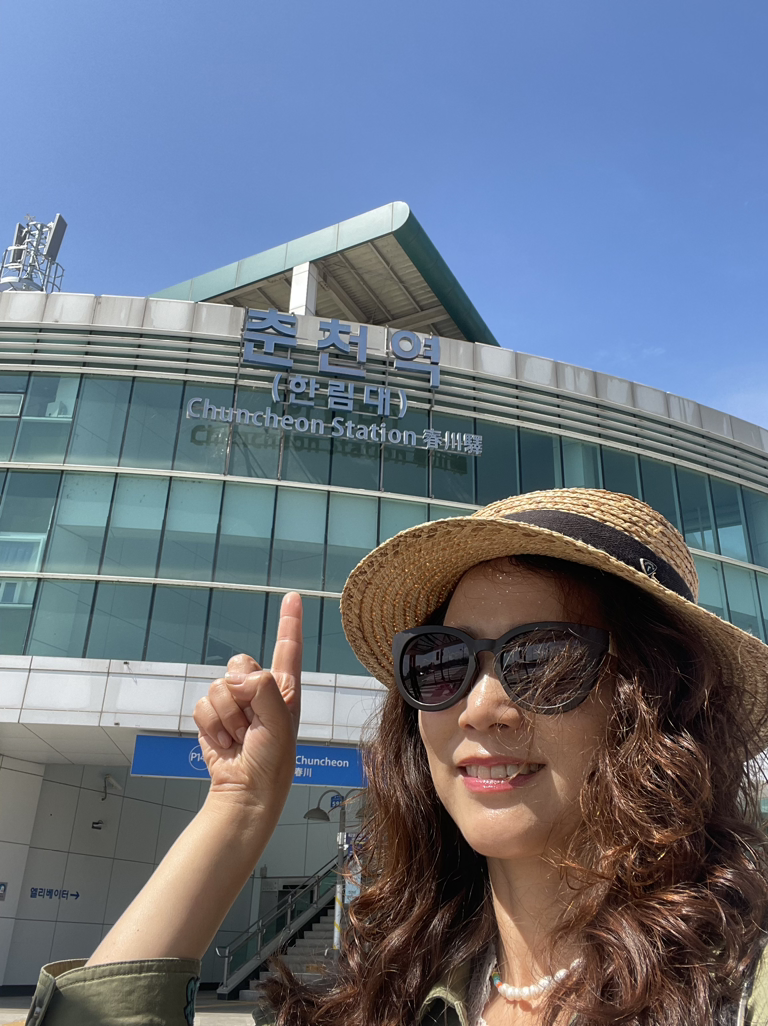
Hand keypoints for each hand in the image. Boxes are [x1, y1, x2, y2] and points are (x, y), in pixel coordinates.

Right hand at [193, 592, 301, 808]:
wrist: (246, 791)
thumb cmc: (272, 761)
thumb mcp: (279, 723)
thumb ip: (264, 690)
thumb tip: (236, 679)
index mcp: (285, 690)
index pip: (288, 648)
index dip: (290, 621)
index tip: (293, 596)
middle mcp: (260, 691)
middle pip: (240, 664)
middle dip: (239, 692)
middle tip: (251, 724)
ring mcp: (236, 704)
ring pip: (218, 686)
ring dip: (226, 716)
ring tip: (240, 737)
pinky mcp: (214, 717)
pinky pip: (202, 704)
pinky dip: (211, 725)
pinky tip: (225, 742)